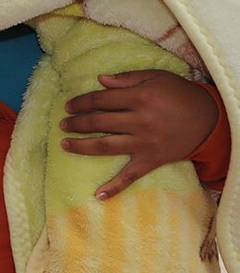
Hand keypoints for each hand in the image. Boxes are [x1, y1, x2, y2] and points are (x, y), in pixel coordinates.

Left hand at [62, 69, 218, 199]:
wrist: (210, 119)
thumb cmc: (179, 94)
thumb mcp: (155, 77)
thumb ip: (126, 78)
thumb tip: (99, 80)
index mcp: (139, 97)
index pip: (100, 100)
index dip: (80, 103)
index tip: (68, 106)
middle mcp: (139, 121)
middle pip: (98, 123)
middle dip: (76, 124)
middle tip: (62, 124)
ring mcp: (145, 143)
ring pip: (105, 146)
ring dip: (81, 146)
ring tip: (64, 144)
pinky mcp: (152, 160)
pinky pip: (130, 176)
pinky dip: (114, 187)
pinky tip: (97, 194)